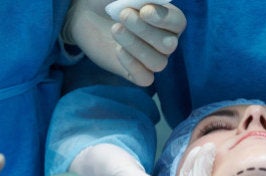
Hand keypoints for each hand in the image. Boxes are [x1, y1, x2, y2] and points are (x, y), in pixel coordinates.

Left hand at [63, 0, 185, 85]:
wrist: (87, 14)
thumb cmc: (109, 0)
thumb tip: (153, 0)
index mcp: (166, 19)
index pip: (178, 23)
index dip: (164, 19)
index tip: (145, 10)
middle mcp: (163, 41)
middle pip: (168, 44)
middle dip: (146, 31)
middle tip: (124, 15)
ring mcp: (150, 58)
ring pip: (158, 63)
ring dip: (137, 46)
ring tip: (116, 29)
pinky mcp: (134, 72)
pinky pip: (145, 78)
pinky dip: (133, 65)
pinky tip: (118, 50)